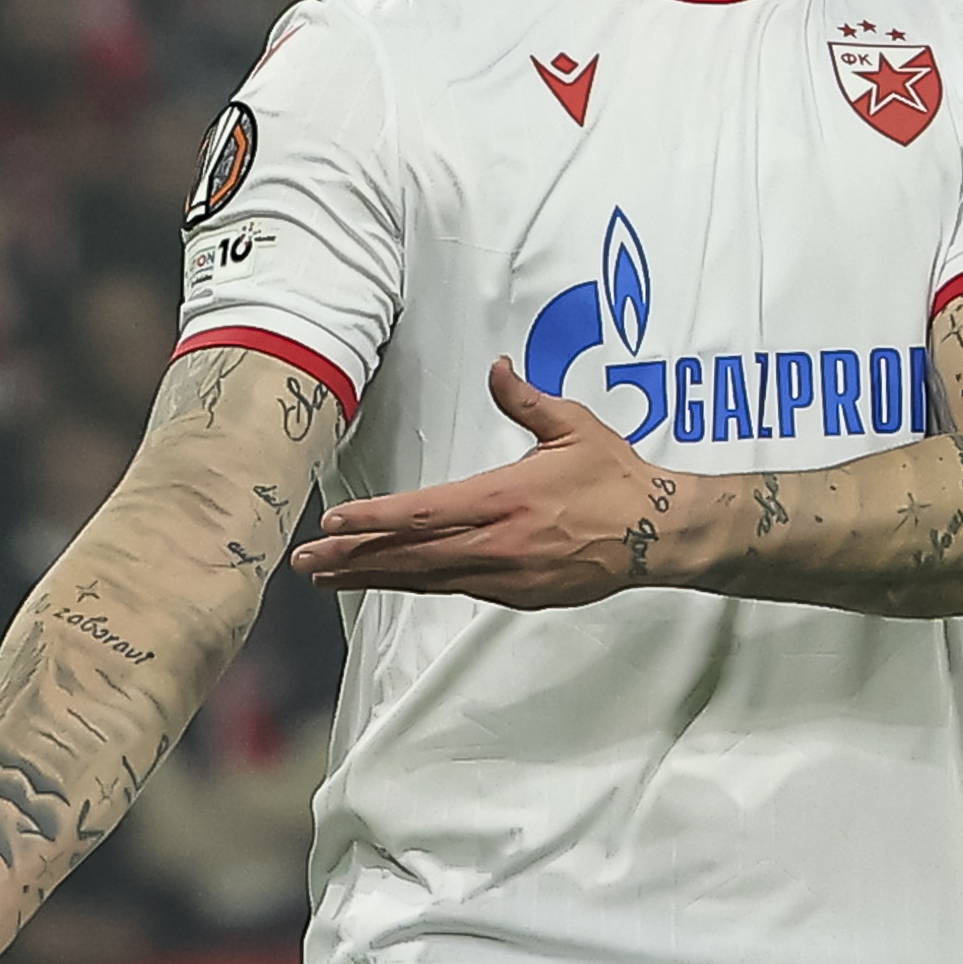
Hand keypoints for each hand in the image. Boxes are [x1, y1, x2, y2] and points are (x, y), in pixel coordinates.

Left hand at [291, 362, 716, 605]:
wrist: (657, 533)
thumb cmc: (614, 475)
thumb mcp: (572, 426)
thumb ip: (526, 401)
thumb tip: (500, 367)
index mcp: (505, 497)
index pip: (425, 513)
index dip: (375, 520)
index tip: (333, 524)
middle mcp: (499, 543)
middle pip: (412, 555)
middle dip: (354, 559)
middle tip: (305, 563)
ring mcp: (508, 575)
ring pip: (427, 579)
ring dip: (375, 577)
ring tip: (328, 578)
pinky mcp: (519, 596)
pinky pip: (456, 589)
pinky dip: (417, 585)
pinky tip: (387, 581)